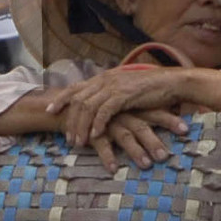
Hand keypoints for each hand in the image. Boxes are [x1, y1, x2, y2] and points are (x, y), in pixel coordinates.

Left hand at [43, 66, 198, 149]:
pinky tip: (95, 136)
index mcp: (103, 78)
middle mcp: (105, 80)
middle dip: (70, 120)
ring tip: (79, 142)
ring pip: (88, 107)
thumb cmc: (150, 89)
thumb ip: (110, 96)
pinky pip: (105, 111)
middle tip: (68, 138)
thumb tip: (98, 107)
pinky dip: (98, 124)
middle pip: (78, 100)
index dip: (61, 99)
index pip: (75, 88)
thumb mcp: (124, 91)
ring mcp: (114, 86)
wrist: (171, 83)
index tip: (49, 111)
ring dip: (81, 126)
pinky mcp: (124, 95)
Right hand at [92, 110, 184, 171]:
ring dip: (136, 151)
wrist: (72, 106)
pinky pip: (101, 145)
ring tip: (146, 165)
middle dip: (154, 141)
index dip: (170, 120)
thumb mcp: (125, 112)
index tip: (186, 130)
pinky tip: (114, 169)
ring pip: (124, 136)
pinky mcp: (92, 132)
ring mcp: (108, 123)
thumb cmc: (105, 113)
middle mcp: (123, 115)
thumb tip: (169, 128)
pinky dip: (107, 156)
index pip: (155, 113)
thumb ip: (143, 118)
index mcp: (133, 109)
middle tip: (165, 156)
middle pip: (142, 127)